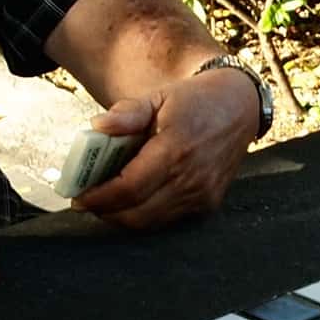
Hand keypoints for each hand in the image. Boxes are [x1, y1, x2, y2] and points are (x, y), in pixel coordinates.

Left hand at [74, 67, 259, 230]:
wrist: (240, 108)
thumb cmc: (195, 101)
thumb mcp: (158, 97)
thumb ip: (127, 113)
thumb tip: (97, 126)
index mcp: (176, 148)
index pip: (129, 188)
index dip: (100, 197)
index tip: (78, 197)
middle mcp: (192, 178)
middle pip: (137, 214)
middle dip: (105, 212)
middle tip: (87, 201)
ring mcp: (202, 195)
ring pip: (151, 222)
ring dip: (123, 216)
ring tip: (106, 200)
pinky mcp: (208, 204)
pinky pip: (168, 220)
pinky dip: (145, 215)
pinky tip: (133, 200)